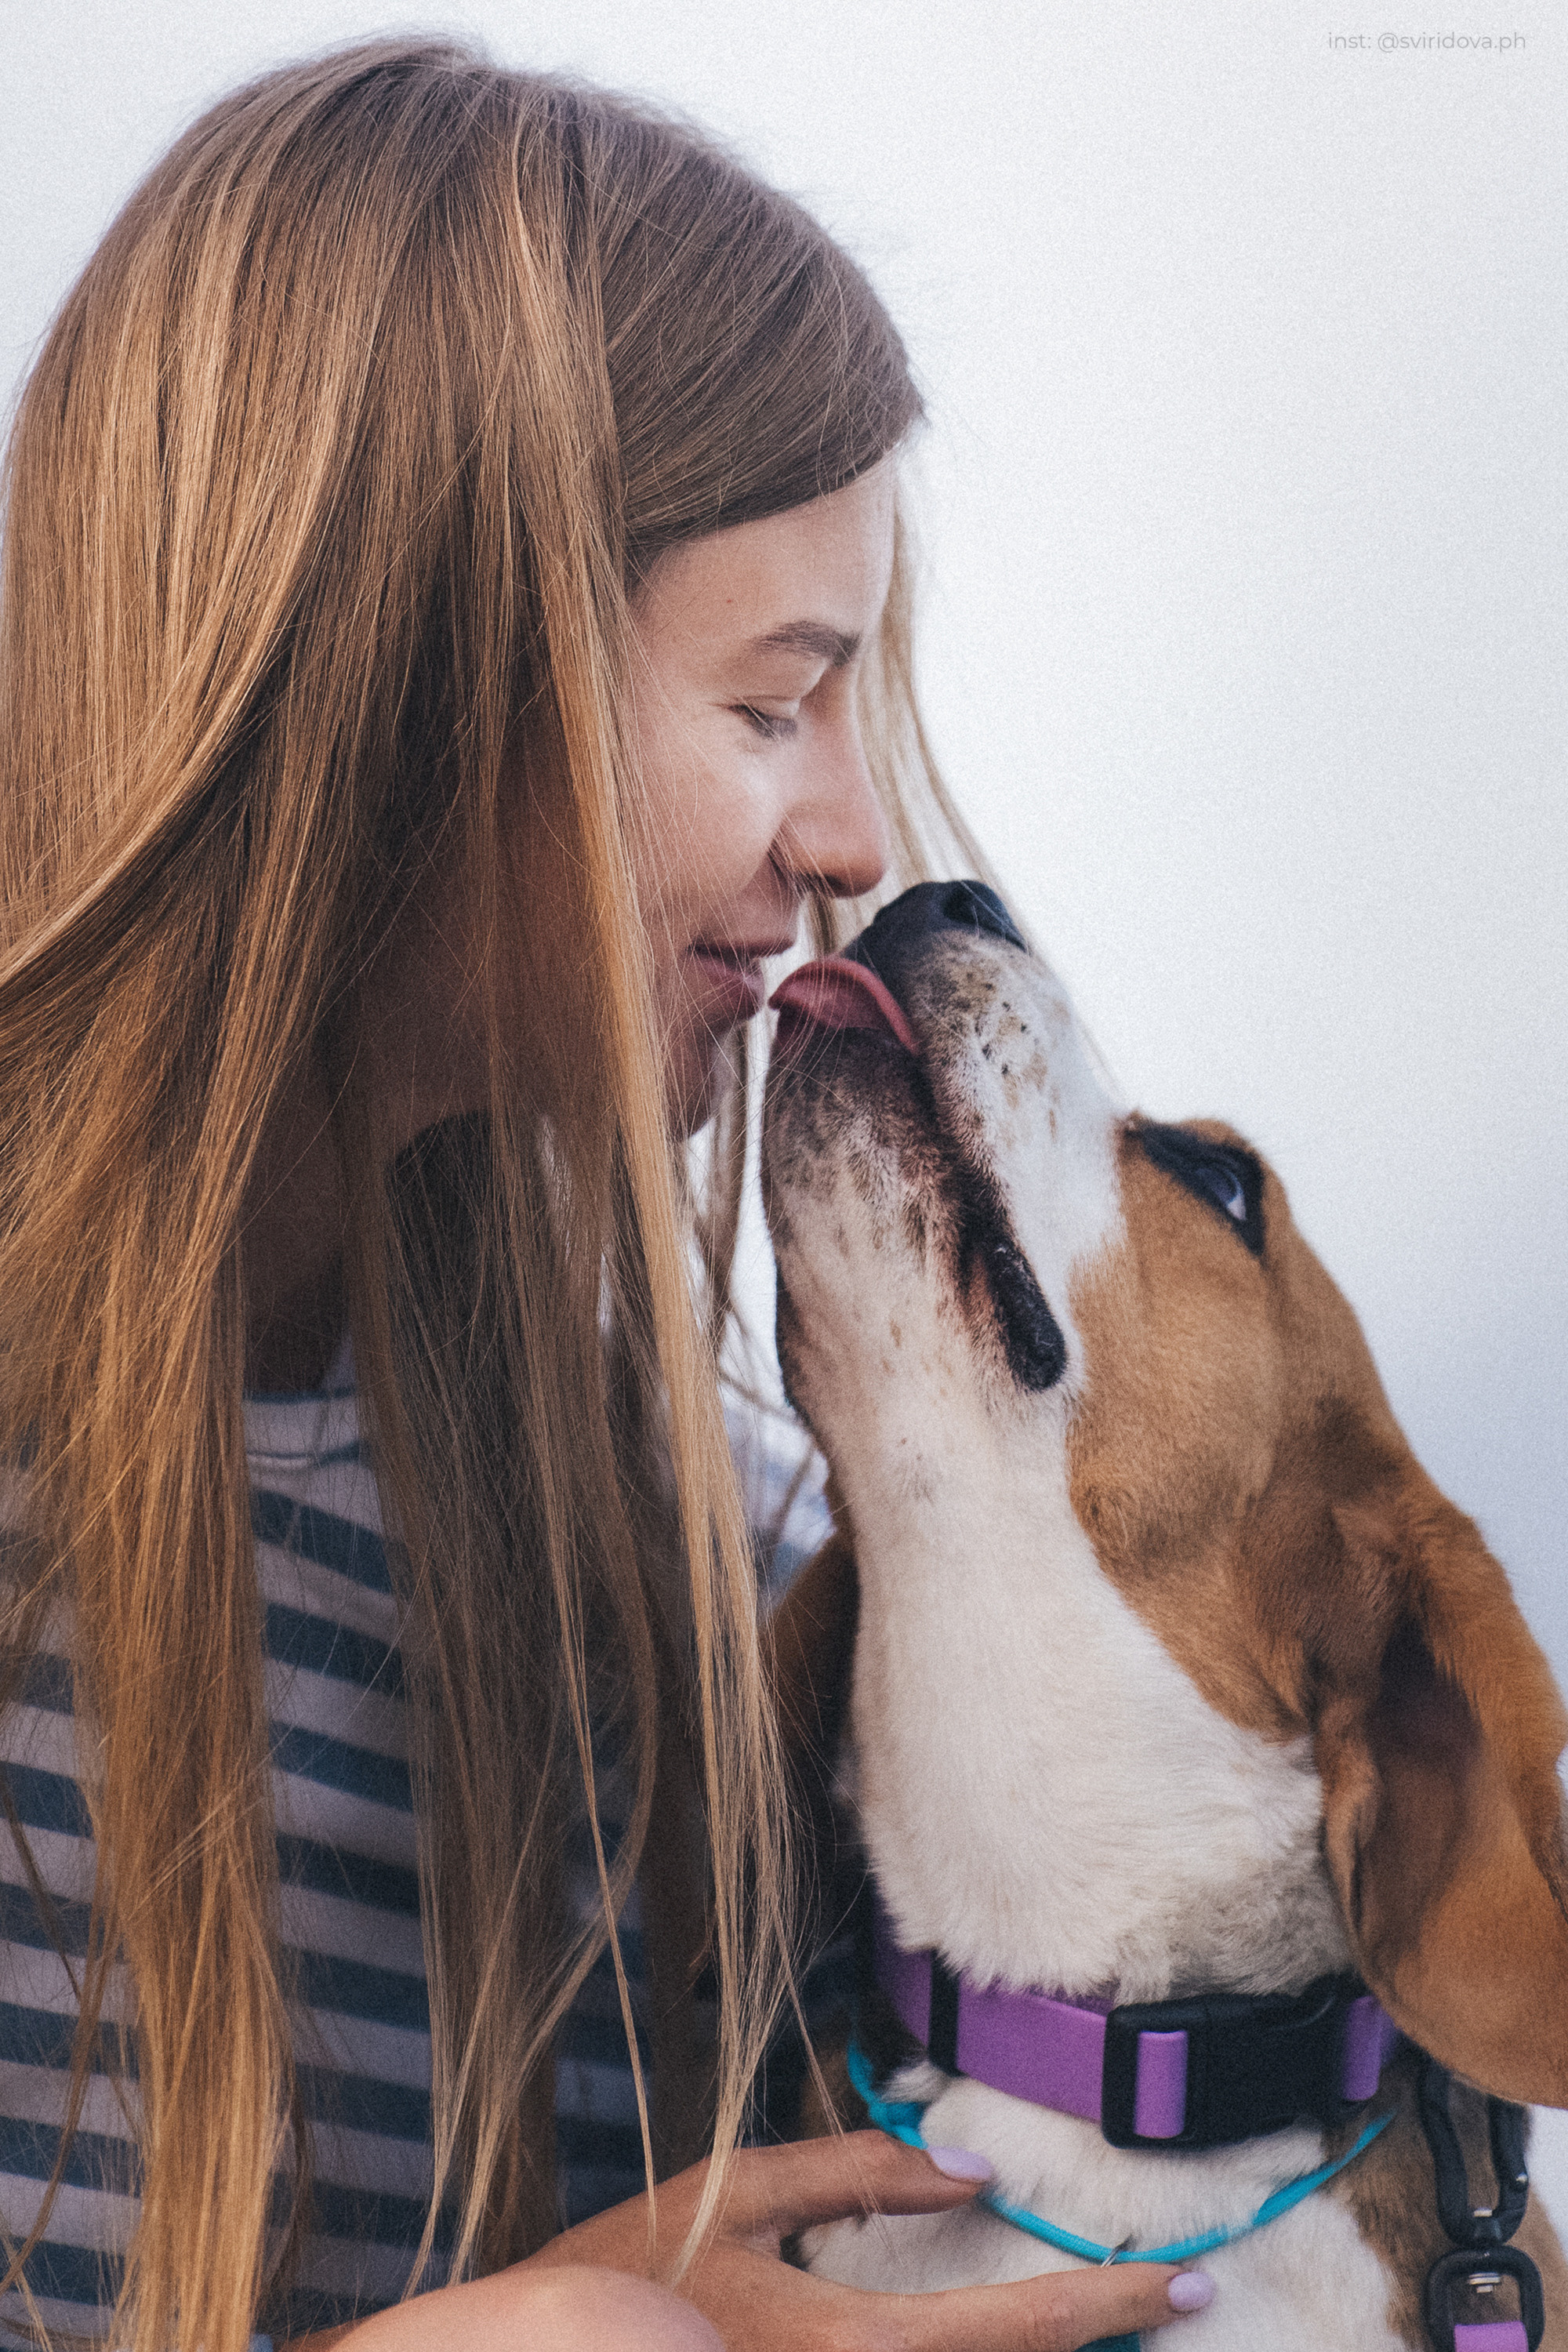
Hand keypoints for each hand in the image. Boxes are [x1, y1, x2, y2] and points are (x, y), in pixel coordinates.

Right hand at [532, 2130, 1214, 2349]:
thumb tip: (968, 2168)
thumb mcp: (739, 2197)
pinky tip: (1001, 2338)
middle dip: (1107, 2346)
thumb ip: (859, 2179)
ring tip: (1108, 2313)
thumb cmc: (630, 2280)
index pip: (1021, 2331)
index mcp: (850, 2349)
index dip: (1119, 2306)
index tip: (1195, 2278)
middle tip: (1179, 2296)